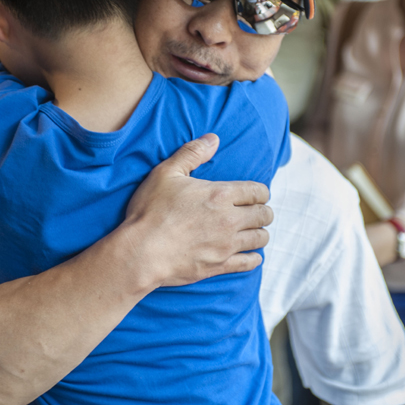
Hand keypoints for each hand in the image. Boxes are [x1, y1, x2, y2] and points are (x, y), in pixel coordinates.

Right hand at [123, 133, 272, 287]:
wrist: (141, 252)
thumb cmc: (150, 211)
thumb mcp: (166, 173)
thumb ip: (192, 153)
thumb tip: (213, 139)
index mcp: (220, 195)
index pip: (258, 191)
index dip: (260, 192)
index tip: (255, 194)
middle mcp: (229, 220)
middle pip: (264, 215)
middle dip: (263, 212)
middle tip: (256, 212)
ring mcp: (226, 245)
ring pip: (260, 239)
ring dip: (260, 233)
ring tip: (253, 231)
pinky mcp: (220, 265)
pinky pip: (249, 263)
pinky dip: (253, 258)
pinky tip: (250, 255)